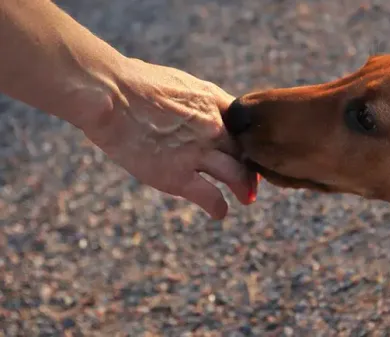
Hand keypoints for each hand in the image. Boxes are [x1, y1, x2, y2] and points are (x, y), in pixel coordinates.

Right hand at [78, 58, 257, 218]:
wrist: (110, 94)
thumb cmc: (131, 83)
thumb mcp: (175, 81)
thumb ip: (191, 99)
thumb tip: (187, 105)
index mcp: (212, 101)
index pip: (245, 124)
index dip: (250, 140)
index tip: (250, 151)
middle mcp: (213, 127)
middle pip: (245, 152)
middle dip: (251, 168)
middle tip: (252, 181)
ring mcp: (198, 152)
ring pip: (237, 176)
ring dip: (244, 189)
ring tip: (247, 199)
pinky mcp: (178, 176)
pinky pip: (211, 197)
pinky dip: (218, 207)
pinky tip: (219, 213)